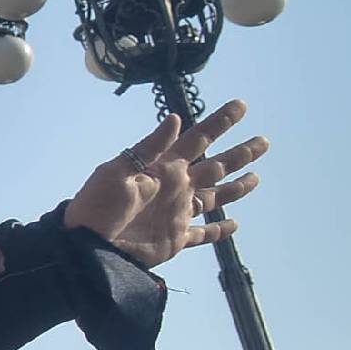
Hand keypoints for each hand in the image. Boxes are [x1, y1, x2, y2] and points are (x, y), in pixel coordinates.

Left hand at [66, 101, 265, 268]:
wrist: (86, 245)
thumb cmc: (97, 206)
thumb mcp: (118, 171)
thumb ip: (149, 148)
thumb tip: (175, 119)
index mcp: (163, 168)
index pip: (198, 139)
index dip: (220, 122)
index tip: (241, 105)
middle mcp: (175, 187)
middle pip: (216, 166)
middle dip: (240, 153)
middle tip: (264, 140)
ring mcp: (177, 213)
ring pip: (215, 197)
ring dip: (236, 187)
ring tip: (256, 177)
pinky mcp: (175, 239)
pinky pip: (204, 234)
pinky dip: (220, 230)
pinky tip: (235, 224)